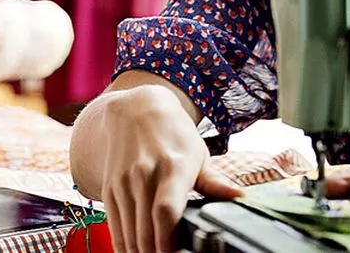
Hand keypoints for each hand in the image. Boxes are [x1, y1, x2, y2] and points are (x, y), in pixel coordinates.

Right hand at [97, 85, 242, 252]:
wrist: (137, 110)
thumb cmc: (175, 135)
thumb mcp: (199, 154)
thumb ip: (215, 183)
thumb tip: (240, 197)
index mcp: (174, 166)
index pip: (166, 210)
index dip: (168, 239)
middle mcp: (145, 174)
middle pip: (146, 228)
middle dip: (156, 252)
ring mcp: (125, 181)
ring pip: (129, 231)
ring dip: (139, 251)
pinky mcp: (109, 187)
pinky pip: (114, 225)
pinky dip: (123, 244)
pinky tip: (134, 252)